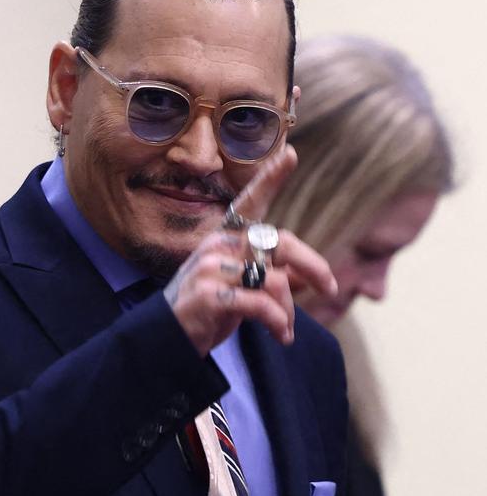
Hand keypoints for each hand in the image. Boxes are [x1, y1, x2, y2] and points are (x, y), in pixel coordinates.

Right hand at [163, 147, 337, 356]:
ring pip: (275, 280)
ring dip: (288, 311)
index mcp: (225, 238)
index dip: (270, 179)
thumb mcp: (242, 292)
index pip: (250, 203)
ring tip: (285, 331)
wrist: (166, 341)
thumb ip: (271, 279)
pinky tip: (279, 336)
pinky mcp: (209, 294)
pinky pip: (261, 304)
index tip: (290, 154)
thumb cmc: (207, 314)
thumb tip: (307, 277)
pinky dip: (277, 322)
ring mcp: (211, 267)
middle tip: (330, 288)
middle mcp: (218, 244)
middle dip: (312, 265)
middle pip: (280, 242)